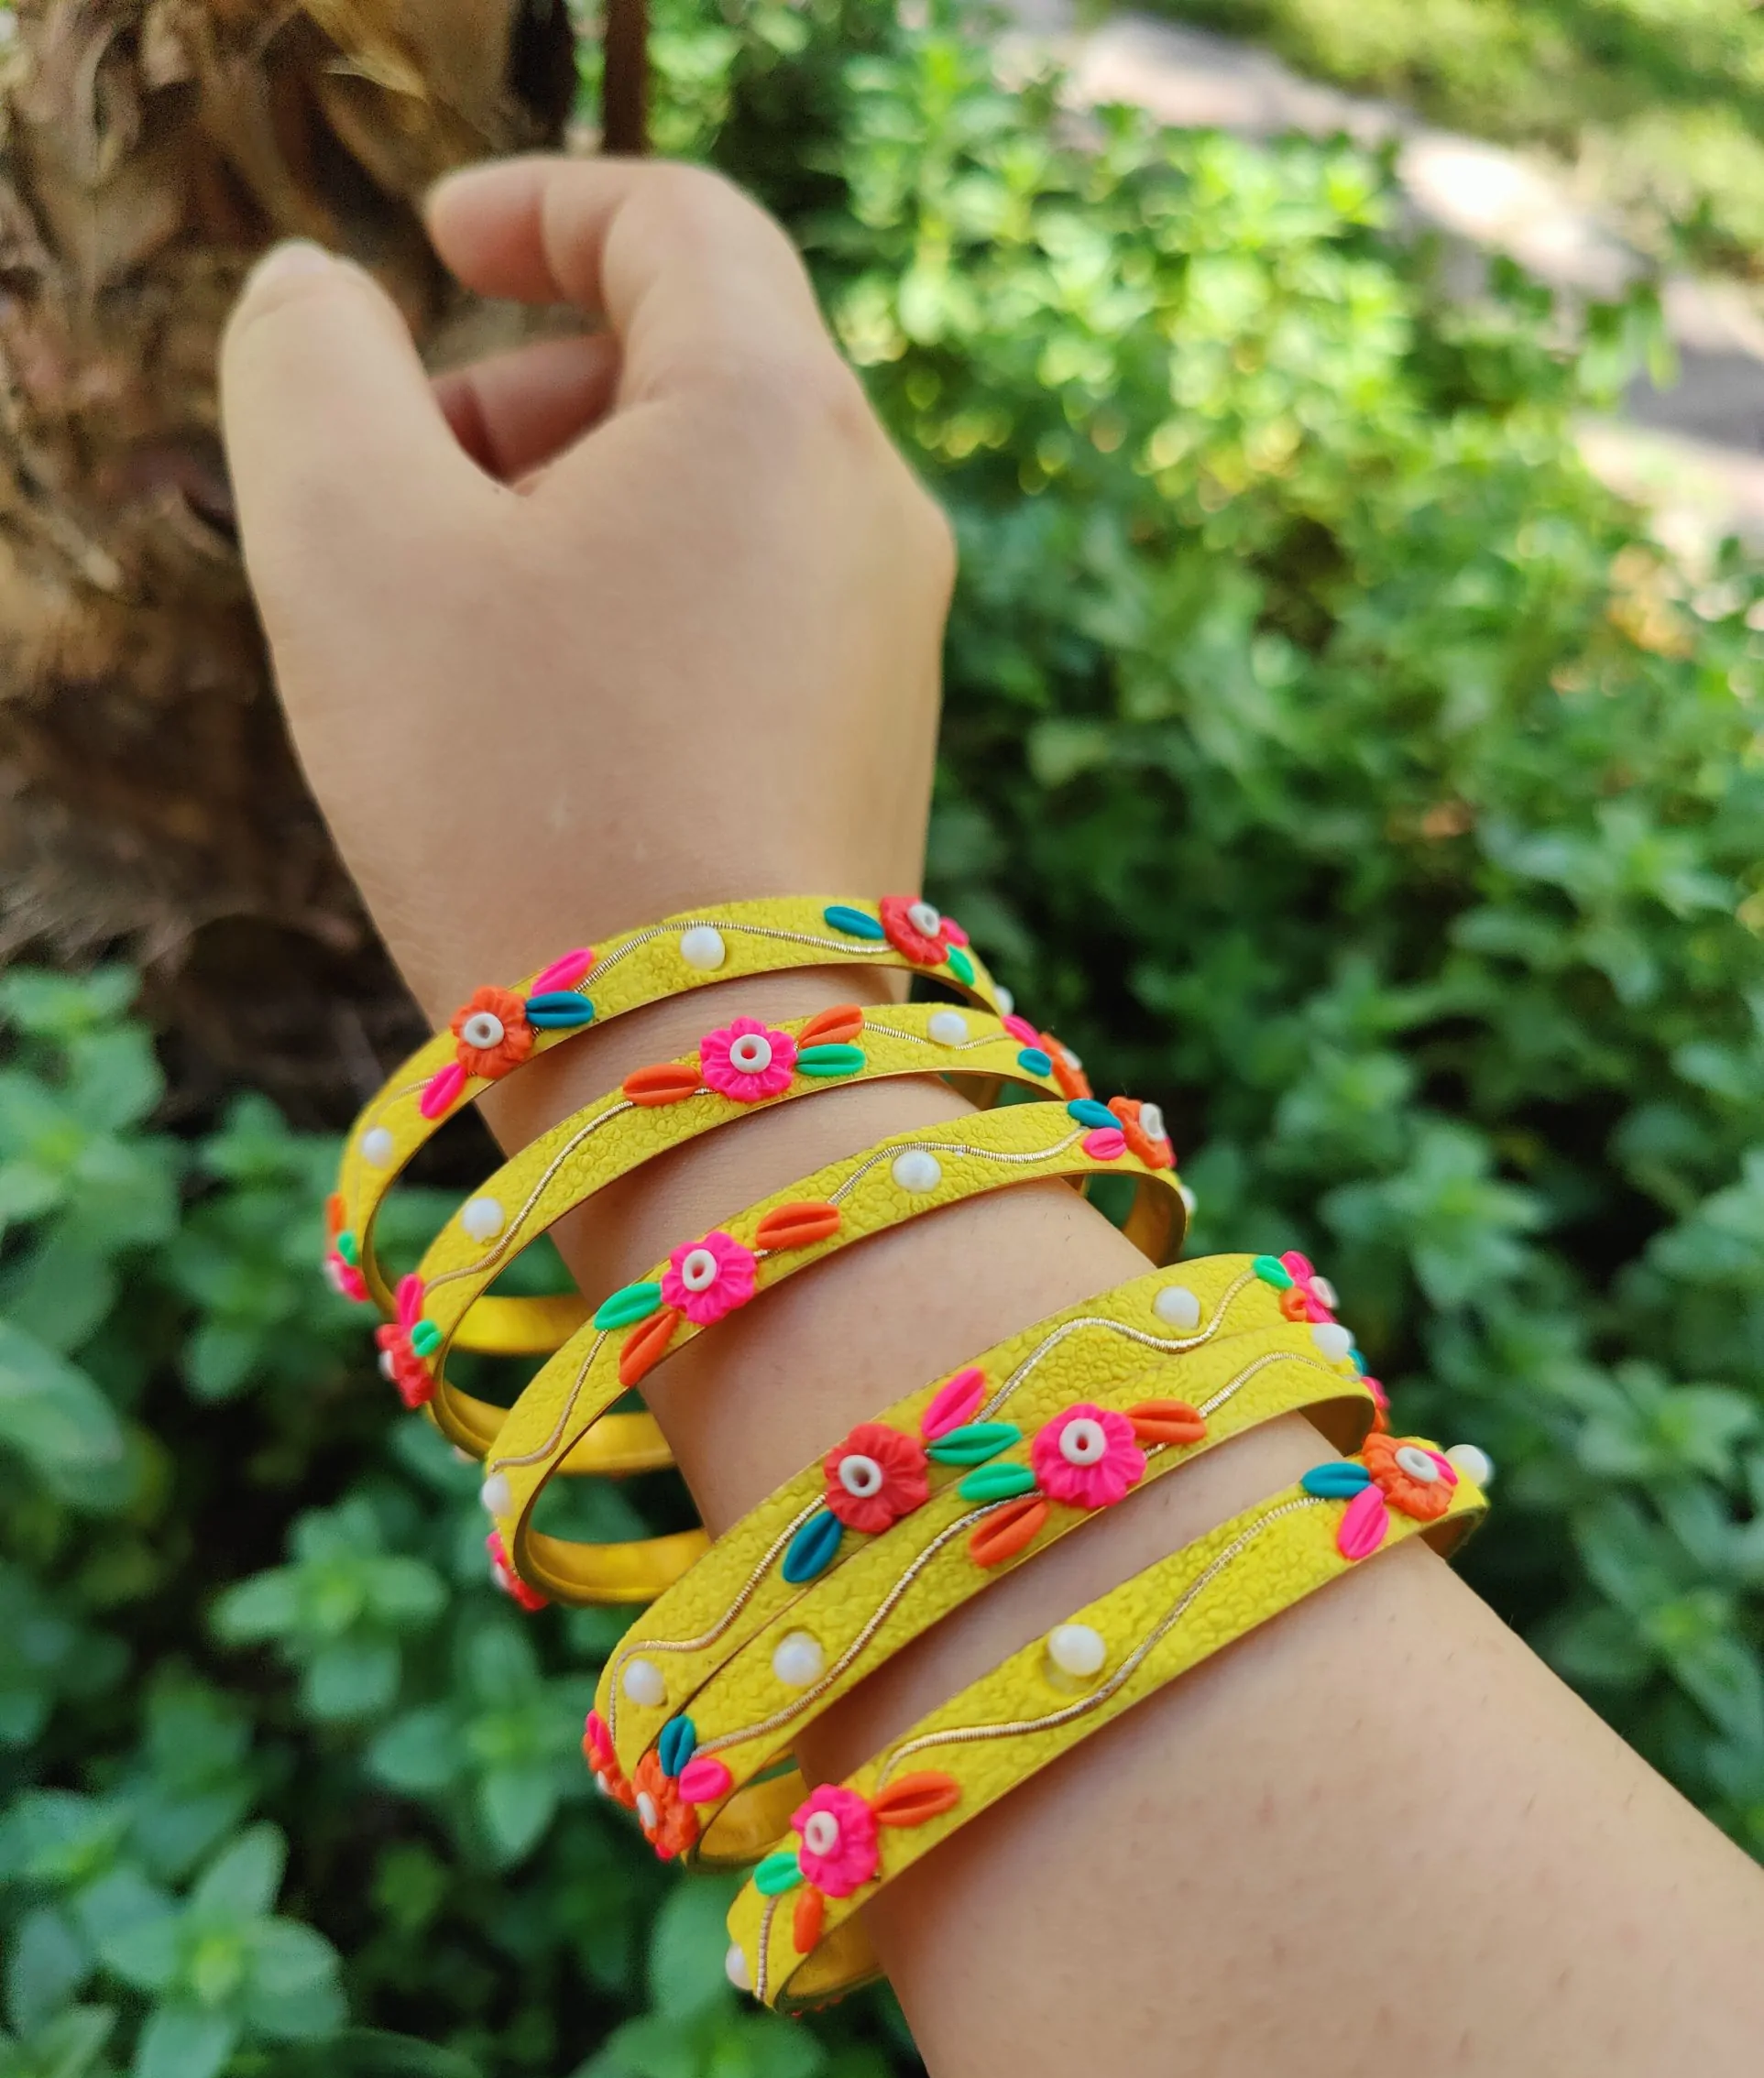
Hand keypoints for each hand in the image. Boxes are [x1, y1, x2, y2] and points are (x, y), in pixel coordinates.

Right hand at [219, 155, 953, 1018]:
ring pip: (719, 507)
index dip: (541, 206)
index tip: (435, 246)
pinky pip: (745, 625)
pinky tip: (544, 738)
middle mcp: (875, 512)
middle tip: (406, 492)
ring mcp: (894, 648)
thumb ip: (309, 374)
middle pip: (700, 366)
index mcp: (777, 411)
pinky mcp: (876, 761)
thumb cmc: (526, 811)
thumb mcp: (352, 551)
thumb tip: (327, 302)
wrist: (707, 1088)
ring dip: (571, 519)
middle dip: (531, 390)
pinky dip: (634, 622)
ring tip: (453, 636)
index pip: (678, 218)